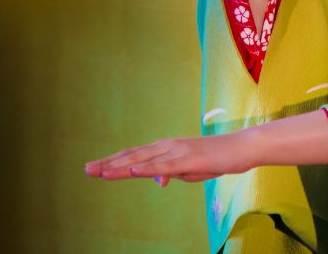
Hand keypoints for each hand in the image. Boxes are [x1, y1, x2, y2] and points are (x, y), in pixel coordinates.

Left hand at [84, 131, 254, 187]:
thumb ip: (172, 172)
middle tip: (87, 169)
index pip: (135, 155)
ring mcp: (177, 151)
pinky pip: (164, 166)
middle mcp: (167, 146)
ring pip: (144, 161)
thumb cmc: (216, 158)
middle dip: (109, 163)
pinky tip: (133, 172)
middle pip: (133, 156)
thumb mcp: (190, 169)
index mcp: (166, 148)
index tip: (95, 167)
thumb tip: (159, 181)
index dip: (114, 161)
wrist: (240, 148)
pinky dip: (147, 169)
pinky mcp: (188, 159)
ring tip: (101, 172)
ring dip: (121, 167)